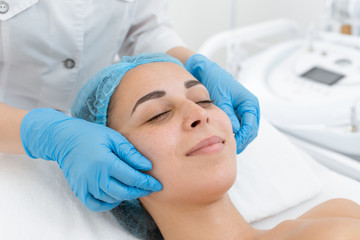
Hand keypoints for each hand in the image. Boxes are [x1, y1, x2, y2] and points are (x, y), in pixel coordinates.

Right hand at [21, 108, 161, 211]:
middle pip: (123, 192)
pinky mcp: (79, 190)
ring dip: (126, 195)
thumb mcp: (113, 138)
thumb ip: (130, 153)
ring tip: (134, 188)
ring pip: (112, 199)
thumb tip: (147, 166)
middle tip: (149, 188)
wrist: (64, 139)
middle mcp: (94, 177)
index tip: (157, 184)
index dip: (146, 182)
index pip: (132, 178)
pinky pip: (96, 205)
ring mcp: (85, 185)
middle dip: (140, 191)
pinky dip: (108, 203)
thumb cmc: (91, 135)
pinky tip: (116, 195)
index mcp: (105, 162)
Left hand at [185, 54, 259, 153]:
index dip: (242, 138)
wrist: (208, 72)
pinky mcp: (238, 112)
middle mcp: (250, 107)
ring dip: (239, 139)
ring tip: (227, 146)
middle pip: (251, 131)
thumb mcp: (221, 100)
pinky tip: (225, 138)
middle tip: (229, 149)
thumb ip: (229, 116)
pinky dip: (235, 133)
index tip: (233, 145)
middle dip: (242, 141)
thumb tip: (233, 131)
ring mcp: (245, 110)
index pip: (250, 126)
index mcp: (249, 102)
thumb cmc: (215, 81)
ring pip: (247, 131)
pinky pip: (240, 127)